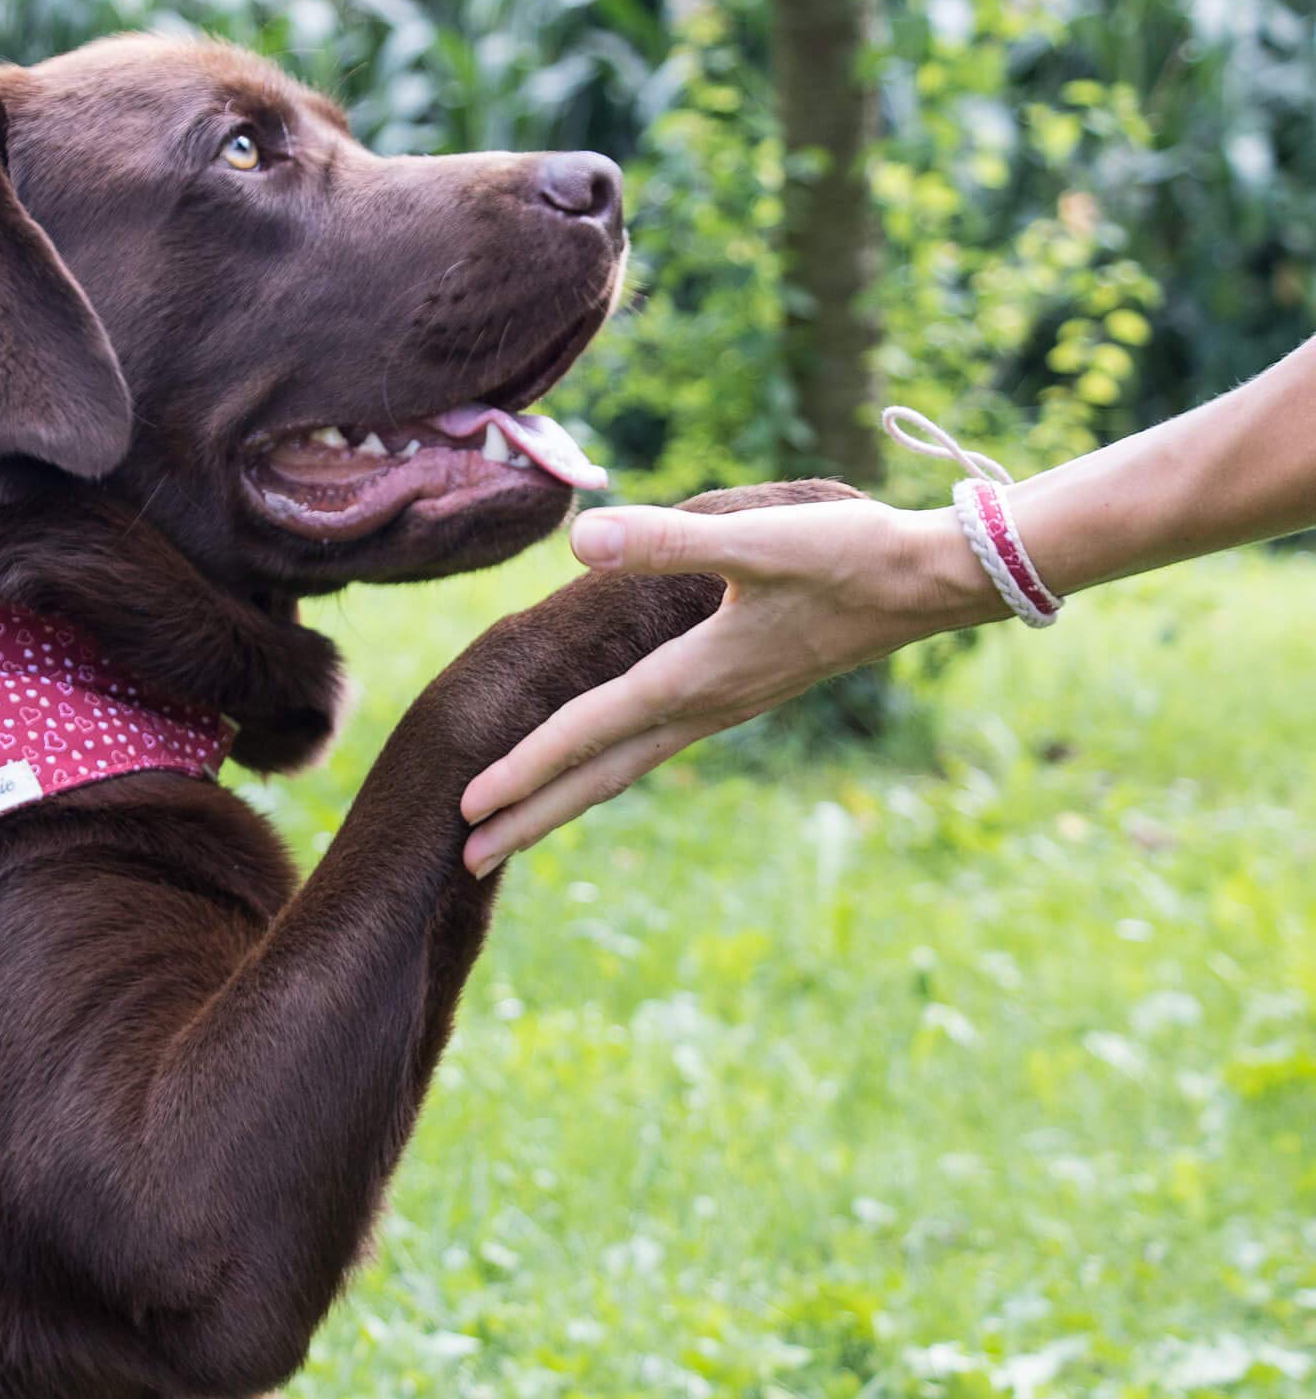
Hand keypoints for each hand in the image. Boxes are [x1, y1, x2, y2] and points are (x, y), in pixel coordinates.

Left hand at [459, 496, 999, 875]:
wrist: (933, 583)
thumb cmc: (848, 556)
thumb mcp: (755, 542)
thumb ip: (665, 542)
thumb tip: (578, 539)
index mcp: (692, 678)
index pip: (587, 731)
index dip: (523, 767)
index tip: (467, 807)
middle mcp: (702, 708)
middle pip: (597, 775)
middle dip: (530, 817)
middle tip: (465, 860)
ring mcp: (724, 707)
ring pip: (626, 766)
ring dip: (566, 798)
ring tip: (513, 828)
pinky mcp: (742, 692)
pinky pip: (656, 745)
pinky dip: (612, 765)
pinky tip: (603, 760)